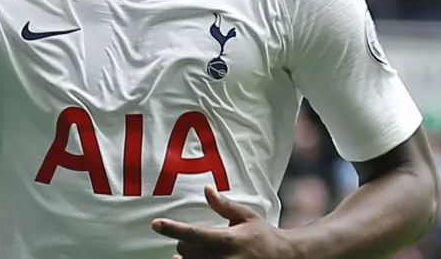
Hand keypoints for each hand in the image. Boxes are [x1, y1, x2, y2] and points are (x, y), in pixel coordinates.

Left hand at [152, 186, 289, 258]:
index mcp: (229, 240)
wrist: (285, 258)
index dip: (172, 229)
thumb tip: (206, 189)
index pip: (194, 234)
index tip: (155, 224)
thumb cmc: (263, 235)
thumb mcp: (246, 216)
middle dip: (183, 245)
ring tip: (190, 253)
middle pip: (186, 253)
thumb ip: (224, 206)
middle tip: (189, 241)